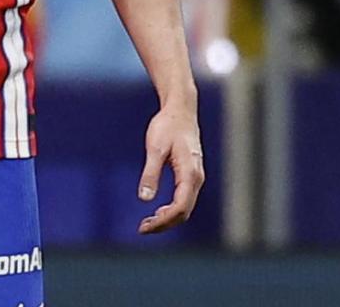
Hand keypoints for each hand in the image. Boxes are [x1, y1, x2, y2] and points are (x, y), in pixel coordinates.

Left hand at [137, 102, 203, 232]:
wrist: (180, 111)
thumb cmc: (167, 127)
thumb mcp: (155, 148)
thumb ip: (150, 173)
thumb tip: (144, 198)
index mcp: (190, 174)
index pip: (179, 208)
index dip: (163, 222)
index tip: (144, 227)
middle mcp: (197, 179)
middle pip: (184, 212)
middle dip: (164, 224)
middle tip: (142, 229)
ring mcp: (196, 178)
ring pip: (186, 207)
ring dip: (168, 219)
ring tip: (147, 223)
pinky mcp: (191, 175)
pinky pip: (185, 199)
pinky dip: (172, 210)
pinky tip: (157, 211)